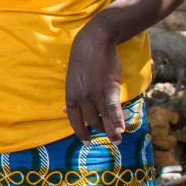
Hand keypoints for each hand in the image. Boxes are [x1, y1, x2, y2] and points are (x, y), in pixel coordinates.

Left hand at [66, 19, 124, 140]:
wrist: (93, 43)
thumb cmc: (84, 62)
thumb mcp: (72, 81)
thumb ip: (72, 97)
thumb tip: (63, 110)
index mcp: (71, 96)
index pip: (74, 120)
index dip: (81, 132)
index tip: (87, 142)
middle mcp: (81, 97)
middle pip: (92, 121)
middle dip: (102, 131)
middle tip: (111, 139)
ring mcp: (95, 93)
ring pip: (104, 117)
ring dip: (112, 130)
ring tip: (118, 139)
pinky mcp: (109, 87)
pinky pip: (113, 107)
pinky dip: (117, 119)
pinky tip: (122, 129)